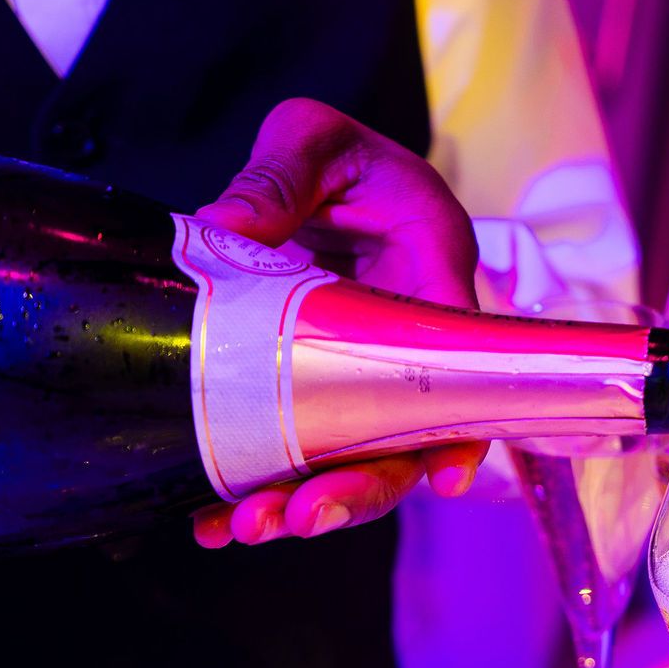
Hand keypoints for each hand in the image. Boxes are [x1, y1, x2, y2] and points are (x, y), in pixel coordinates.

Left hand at [190, 99, 488, 548]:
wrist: (326, 179)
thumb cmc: (341, 156)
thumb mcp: (316, 138)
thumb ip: (280, 174)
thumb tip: (219, 224)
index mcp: (432, 274)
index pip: (460, 364)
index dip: (454, 429)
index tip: (443, 478)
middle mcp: (408, 343)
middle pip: (402, 440)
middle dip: (355, 489)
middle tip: (295, 519)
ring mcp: (362, 379)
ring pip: (348, 460)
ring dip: (300, 503)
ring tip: (241, 529)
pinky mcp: (314, 394)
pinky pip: (296, 451)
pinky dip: (256, 486)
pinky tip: (208, 518)